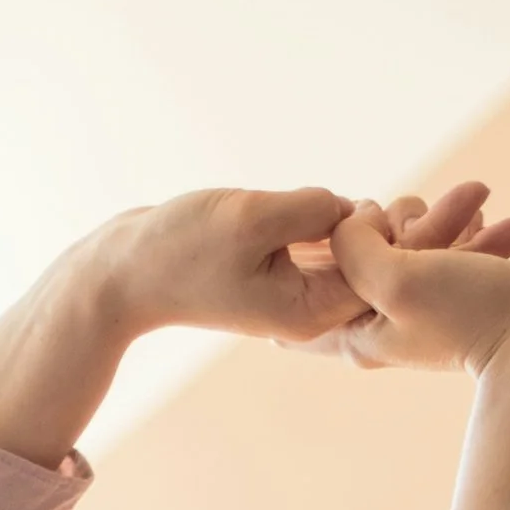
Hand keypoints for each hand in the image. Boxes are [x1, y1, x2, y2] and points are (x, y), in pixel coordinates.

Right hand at [99, 188, 369, 345]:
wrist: (125, 271)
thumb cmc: (181, 248)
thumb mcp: (253, 219)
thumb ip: (314, 209)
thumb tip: (353, 207)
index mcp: (311, 313)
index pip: (381, 276)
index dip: (384, 235)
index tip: (366, 203)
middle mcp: (308, 311)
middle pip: (370, 268)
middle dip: (370, 228)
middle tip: (360, 196)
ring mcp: (292, 293)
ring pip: (344, 247)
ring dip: (340, 217)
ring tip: (312, 200)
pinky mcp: (276, 272)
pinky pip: (316, 240)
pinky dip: (314, 218)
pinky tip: (292, 203)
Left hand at [311, 188, 509, 377]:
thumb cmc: (475, 314)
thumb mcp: (396, 277)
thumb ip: (355, 246)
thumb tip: (354, 222)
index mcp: (355, 334)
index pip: (305, 300)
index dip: (320, 256)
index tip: (354, 237)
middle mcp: (384, 324)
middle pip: (362, 254)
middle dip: (402, 223)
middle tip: (429, 225)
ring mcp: (426, 308)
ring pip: (413, 241)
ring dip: (449, 217)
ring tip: (479, 211)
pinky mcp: (463, 293)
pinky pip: (453, 246)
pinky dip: (475, 229)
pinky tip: (497, 220)